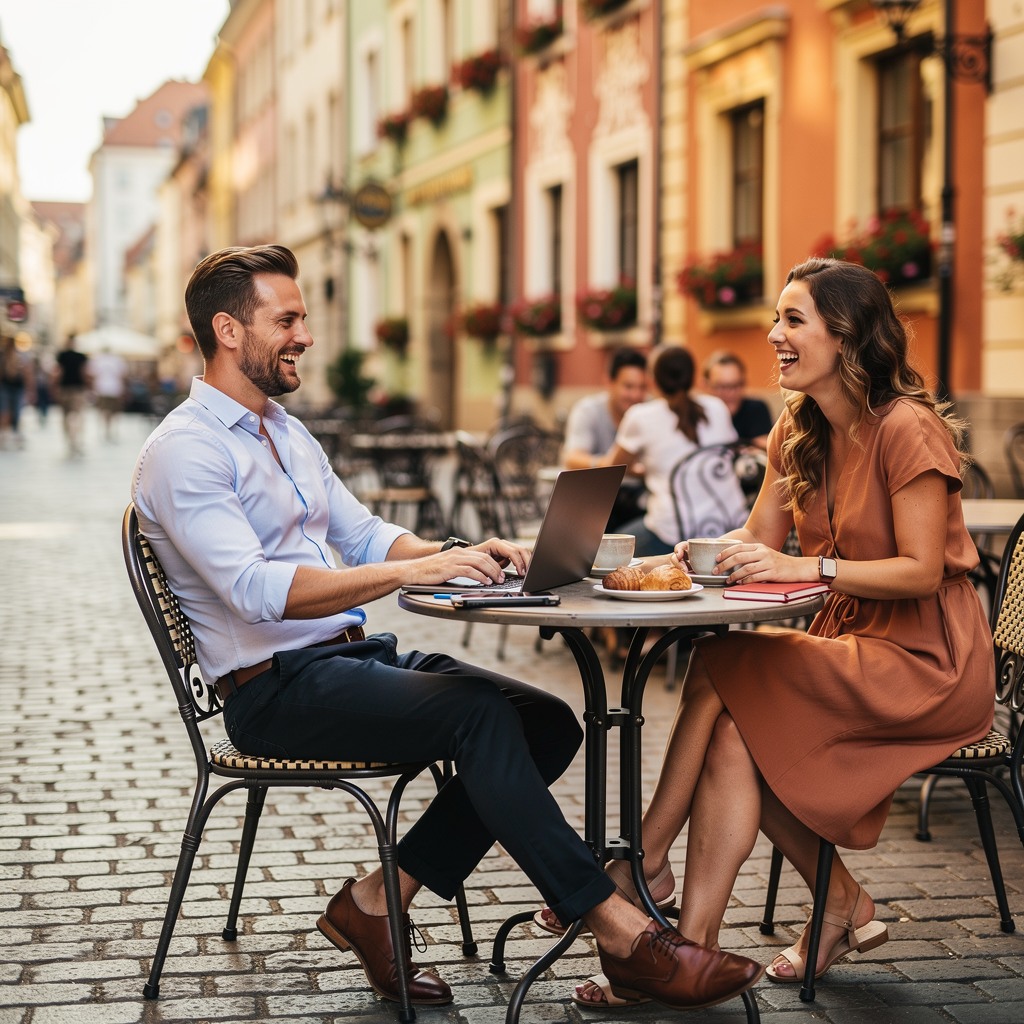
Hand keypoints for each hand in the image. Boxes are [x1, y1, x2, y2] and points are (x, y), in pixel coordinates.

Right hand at [406, 538, 529, 586]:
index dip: (495, 563)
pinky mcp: (450, 568)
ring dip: (491, 572)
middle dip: (496, 568)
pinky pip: (470, 570)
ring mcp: (454, 560)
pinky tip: (485, 582)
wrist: (414, 571)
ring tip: (497, 581)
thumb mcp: (450, 567)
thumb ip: (463, 568)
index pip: (483, 554)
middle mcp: (459, 553)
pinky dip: (480, 576)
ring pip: (480, 563)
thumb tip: (478, 576)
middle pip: (485, 558)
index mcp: (461, 552)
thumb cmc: (431, 572)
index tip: (501, 572)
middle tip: (502, 578)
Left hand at [470, 537, 530, 576]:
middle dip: (525, 561)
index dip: (518, 562)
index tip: (521, 572)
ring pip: (521, 551)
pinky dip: (521, 563)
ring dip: (524, 562)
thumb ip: (492, 567)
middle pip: (520, 549)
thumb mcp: (480, 564)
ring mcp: (504, 548)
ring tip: (525, 572)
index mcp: (494, 544)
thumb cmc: (470, 560)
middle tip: (527, 573)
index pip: (512, 551)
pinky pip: (517, 556)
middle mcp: (500, 544)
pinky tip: (520, 570)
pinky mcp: (505, 553)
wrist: (464, 558)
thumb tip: (501, 576)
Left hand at [708, 542, 809, 583]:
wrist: (798, 567)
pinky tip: (740, 583)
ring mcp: (768, 562)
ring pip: (746, 568)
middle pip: (739, 556)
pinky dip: (745, 580)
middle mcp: (763, 552)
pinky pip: (755, 577)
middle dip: (724, 564)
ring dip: (734, 575)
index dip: (725, 552)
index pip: (738, 547)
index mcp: (759, 547)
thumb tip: (732, 561)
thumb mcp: (765, 554)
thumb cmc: (779, 562)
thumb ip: (752, 555)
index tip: (716, 558)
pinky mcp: (773, 572)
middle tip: (716, 570)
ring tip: (727, 580)